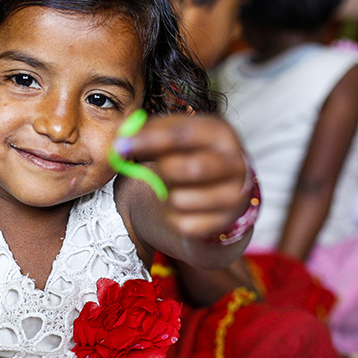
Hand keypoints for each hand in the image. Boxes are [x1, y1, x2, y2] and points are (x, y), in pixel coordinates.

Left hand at [122, 114, 249, 239]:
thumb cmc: (191, 159)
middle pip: (189, 168)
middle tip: (151, 170)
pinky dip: (174, 217)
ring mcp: (234, 196)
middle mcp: (236, 163)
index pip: (183, 133)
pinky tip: (185, 208)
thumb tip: (122, 135)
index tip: (122, 144)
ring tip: (176, 188)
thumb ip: (150, 133)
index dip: (149, 138)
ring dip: (168, 196)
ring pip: (182, 199)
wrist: (220, 196)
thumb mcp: (177, 140)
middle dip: (162, 171)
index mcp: (221, 134)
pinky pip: (183, 223)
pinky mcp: (224, 224)